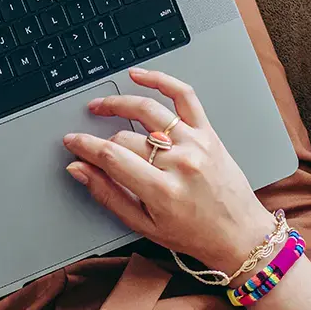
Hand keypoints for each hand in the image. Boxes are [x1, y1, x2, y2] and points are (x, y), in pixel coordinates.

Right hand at [63, 67, 277, 271]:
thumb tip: (79, 170)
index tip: (71, 142)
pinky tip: (140, 76)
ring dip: (119, 103)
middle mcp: (180, 162)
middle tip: (88, 142)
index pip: (112, 156)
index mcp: (162, 190)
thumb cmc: (194, 234)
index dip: (85, 147)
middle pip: (126, 137)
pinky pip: (185, 96)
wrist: (239, 234)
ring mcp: (196, 143)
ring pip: (149, 110)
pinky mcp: (208, 133)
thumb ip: (108, 195)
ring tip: (101, 106)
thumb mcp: (144, 225)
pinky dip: (161, 80)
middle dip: (100, 139)